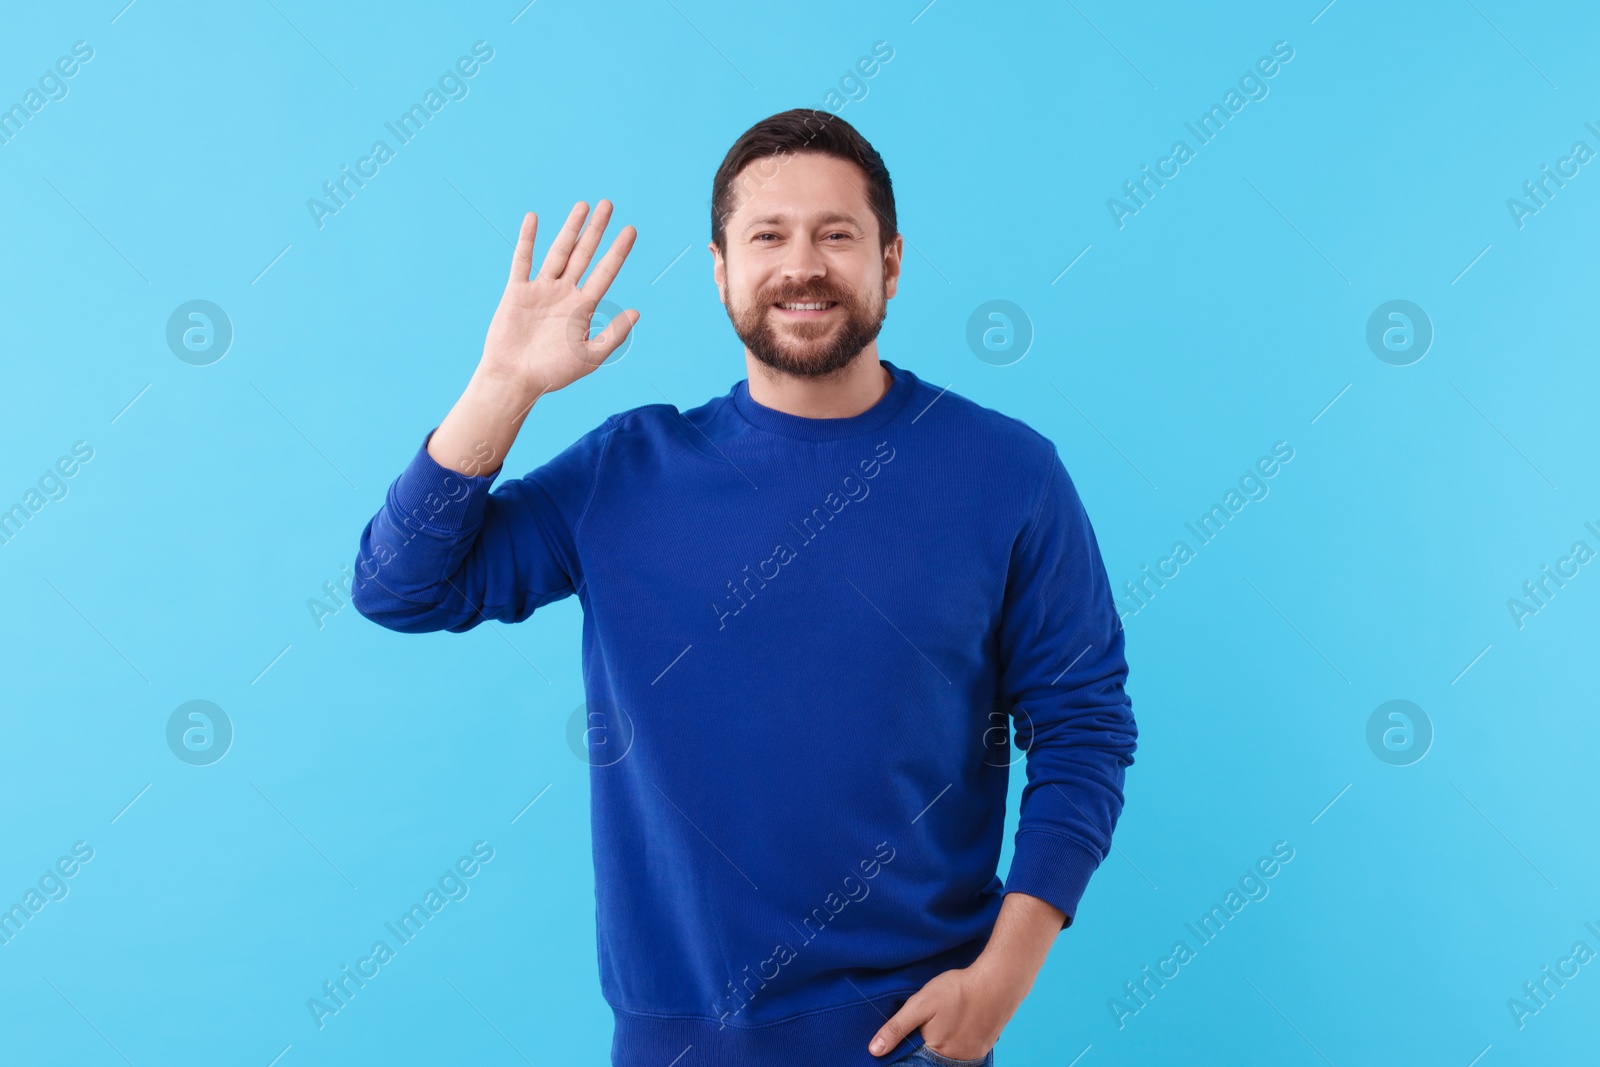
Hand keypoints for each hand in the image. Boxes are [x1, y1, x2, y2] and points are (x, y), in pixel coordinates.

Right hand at [480, 199, 638, 397]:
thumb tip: (636, 312)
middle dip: (596, 230)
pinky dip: (528, 239)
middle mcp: (564, 294)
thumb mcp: (590, 356)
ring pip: (559, 252)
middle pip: (584, 254)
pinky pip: (523, 260)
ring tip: (582, 206)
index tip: (631, 230)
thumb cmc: (553, 373)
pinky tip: (534, 218)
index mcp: (583, 308)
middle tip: (608, 205)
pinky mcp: (517, 291)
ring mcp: (541, 290)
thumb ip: (613, 334)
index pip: (605, 272)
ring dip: (570, 228)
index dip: (618, 251)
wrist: (515, 380)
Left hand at [867, 960, 1027, 1059]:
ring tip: (945, 1022)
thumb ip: (897, 1028)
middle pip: (932, 1059)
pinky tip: (959, 1024)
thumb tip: (874, 1051)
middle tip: (931, 1023)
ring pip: (949, 1056)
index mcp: (937, 1053)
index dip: (908, 1049)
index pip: (914, 1061)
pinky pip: (966, 1051)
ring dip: (943, 1044)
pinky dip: (959, 1041)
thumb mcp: (920, 1004)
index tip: (908, 1036)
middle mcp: (957, 1060)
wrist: (998, 981)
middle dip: (926, 1045)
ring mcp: (973, 1055)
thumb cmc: (957, 990)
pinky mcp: (984, 1047)